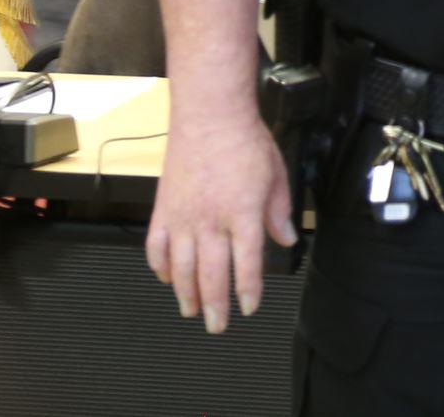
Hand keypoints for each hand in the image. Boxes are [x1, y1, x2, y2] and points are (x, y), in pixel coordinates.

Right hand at [144, 107, 295, 332]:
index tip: (250, 307)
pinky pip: (157, 248)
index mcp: (244, 213)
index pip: (247, 263)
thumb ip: (279, 212)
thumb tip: (287, 239)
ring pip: (181, 268)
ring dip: (186, 294)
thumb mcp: (276, 175)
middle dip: (215, 305)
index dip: (249, 290)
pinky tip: (168, 278)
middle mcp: (211, 221)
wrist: (209, 117)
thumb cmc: (245, 142)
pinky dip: (161, 267)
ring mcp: (183, 217)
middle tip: (217, 326)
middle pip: (212, 274)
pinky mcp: (162, 210)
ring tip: (192, 310)